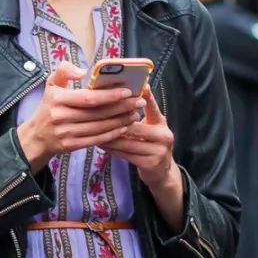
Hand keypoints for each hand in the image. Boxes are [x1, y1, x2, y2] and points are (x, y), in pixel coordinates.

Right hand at [17, 63, 143, 171]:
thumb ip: (64, 70)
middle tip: (139, 102)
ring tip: (135, 114)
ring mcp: (66, 133)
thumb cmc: (48, 107)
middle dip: (121, 107)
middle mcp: (61, 117)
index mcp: (58, 99)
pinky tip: (123, 128)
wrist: (35, 136)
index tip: (128, 91)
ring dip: (120, 121)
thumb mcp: (51, 84)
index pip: (88, 98)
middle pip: (97, 113)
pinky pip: (96, 140)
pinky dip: (111, 135)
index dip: (109, 95)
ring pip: (99, 127)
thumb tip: (83, 71)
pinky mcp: (71, 145)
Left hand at [96, 86, 184, 228]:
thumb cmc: (150, 143)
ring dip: (109, 137)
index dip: (143, 95)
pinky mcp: (150, 164)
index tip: (133, 85)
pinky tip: (101, 144)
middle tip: (95, 115)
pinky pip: (126, 155)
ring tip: (94, 131)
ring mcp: (158, 151)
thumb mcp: (151, 126)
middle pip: (134, 126)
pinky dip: (112, 149)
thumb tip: (121, 95)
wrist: (162, 171)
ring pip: (127, 142)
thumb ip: (141, 112)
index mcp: (161, 122)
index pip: (151, 106)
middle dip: (114, 122)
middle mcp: (163, 135)